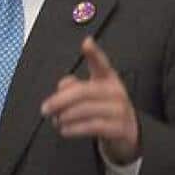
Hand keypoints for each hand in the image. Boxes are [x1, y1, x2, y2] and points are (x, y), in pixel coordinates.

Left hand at [39, 36, 140, 164]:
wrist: (129, 131)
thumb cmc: (106, 108)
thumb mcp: (93, 92)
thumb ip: (75, 85)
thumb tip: (62, 86)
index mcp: (108, 78)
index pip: (101, 63)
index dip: (94, 53)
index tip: (87, 43)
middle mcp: (115, 92)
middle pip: (83, 91)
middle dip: (60, 100)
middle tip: (46, 108)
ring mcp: (119, 110)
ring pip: (85, 110)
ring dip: (65, 116)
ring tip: (56, 120)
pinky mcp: (119, 128)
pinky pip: (92, 126)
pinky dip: (74, 129)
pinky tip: (65, 130)